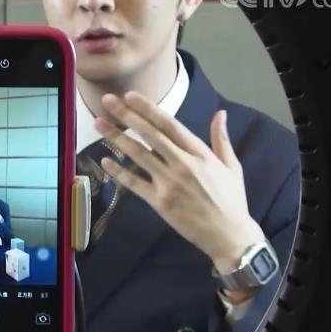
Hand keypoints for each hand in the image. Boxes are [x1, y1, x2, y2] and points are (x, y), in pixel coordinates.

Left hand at [94, 92, 265, 273]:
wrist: (229, 235)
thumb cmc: (231, 200)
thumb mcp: (231, 166)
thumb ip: (221, 139)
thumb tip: (220, 113)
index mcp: (200, 153)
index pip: (169, 125)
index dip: (148, 109)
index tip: (130, 95)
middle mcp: (183, 164)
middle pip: (150, 135)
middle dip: (127, 115)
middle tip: (108, 100)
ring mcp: (169, 183)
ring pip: (138, 155)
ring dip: (117, 138)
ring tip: (99, 123)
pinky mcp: (159, 202)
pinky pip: (135, 184)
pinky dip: (119, 172)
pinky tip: (105, 161)